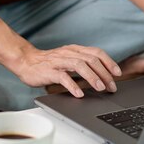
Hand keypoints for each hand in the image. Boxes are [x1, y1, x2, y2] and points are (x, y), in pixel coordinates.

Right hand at [8, 45, 122, 97]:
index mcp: (75, 50)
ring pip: (80, 66)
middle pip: (91, 59)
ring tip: (100, 88)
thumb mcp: (68, 59)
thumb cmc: (48, 63)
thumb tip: (101, 75)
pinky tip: (79, 94)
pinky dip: (73, 86)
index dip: (109, 62)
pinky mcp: (49, 71)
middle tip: (111, 86)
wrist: (26, 61)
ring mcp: (59, 61)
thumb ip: (82, 63)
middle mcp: (69, 53)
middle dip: (104, 73)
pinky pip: (63, 77)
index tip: (117, 74)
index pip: (96, 52)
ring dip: (92, 77)